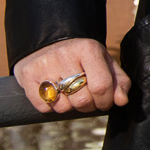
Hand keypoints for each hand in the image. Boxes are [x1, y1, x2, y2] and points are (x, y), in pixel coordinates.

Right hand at [12, 37, 130, 114]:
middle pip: (82, 100)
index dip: (106, 101)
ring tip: (70, 94)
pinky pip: (44, 107)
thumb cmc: (81, 56)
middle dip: (89, 106)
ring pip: (63, 107)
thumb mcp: (103, 61)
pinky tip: (55, 94)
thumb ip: (118, 81)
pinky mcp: (27, 75)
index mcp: (87, 49)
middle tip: (88, 99)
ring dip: (70, 107)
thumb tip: (122, 101)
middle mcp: (64, 55)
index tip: (105, 102)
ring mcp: (44, 65)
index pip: (101, 86)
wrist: (48, 42)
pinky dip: (51, 107)